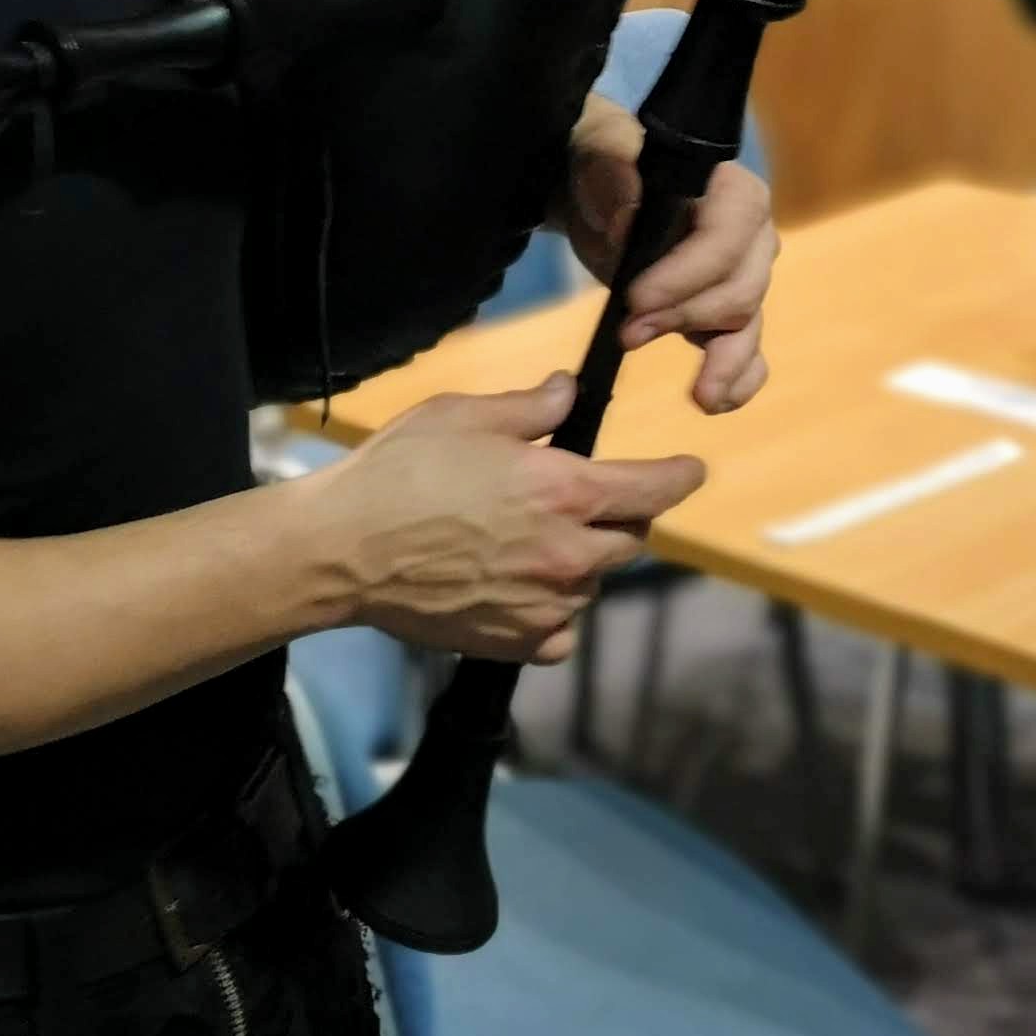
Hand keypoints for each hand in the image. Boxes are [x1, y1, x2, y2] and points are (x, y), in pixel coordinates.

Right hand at [312, 376, 703, 662]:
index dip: (680, 476)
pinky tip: (520, 591)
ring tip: (526, 543)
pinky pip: (562, 631)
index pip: (654, 488)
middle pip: (630, 540)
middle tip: (577, 501)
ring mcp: (546, 604)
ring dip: (578, 562)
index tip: (691, 471)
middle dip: (618, 517)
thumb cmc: (398, 471)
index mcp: (564, 490)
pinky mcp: (518, 643)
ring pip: (592, 583)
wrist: (344, 550)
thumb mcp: (464, 415)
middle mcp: (568, 553)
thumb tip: (568, 393)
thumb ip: (530, 408)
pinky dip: (553, 613)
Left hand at [559, 93, 775, 414]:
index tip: (636, 299)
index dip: (688, 274)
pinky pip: (749, 352)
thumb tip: (630, 217)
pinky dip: (740, 379)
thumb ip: (615, 175)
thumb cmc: (603, 164)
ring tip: (698, 395)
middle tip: (628, 331)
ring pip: (748, 326)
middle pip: (740, 289)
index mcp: (731, 191)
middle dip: (685, 316)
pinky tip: (715, 401)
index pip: (728, 237)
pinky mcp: (723, 314)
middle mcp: (751, 237)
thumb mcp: (599, 155)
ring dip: (720, 360)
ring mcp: (742, 278)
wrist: (591, 193)